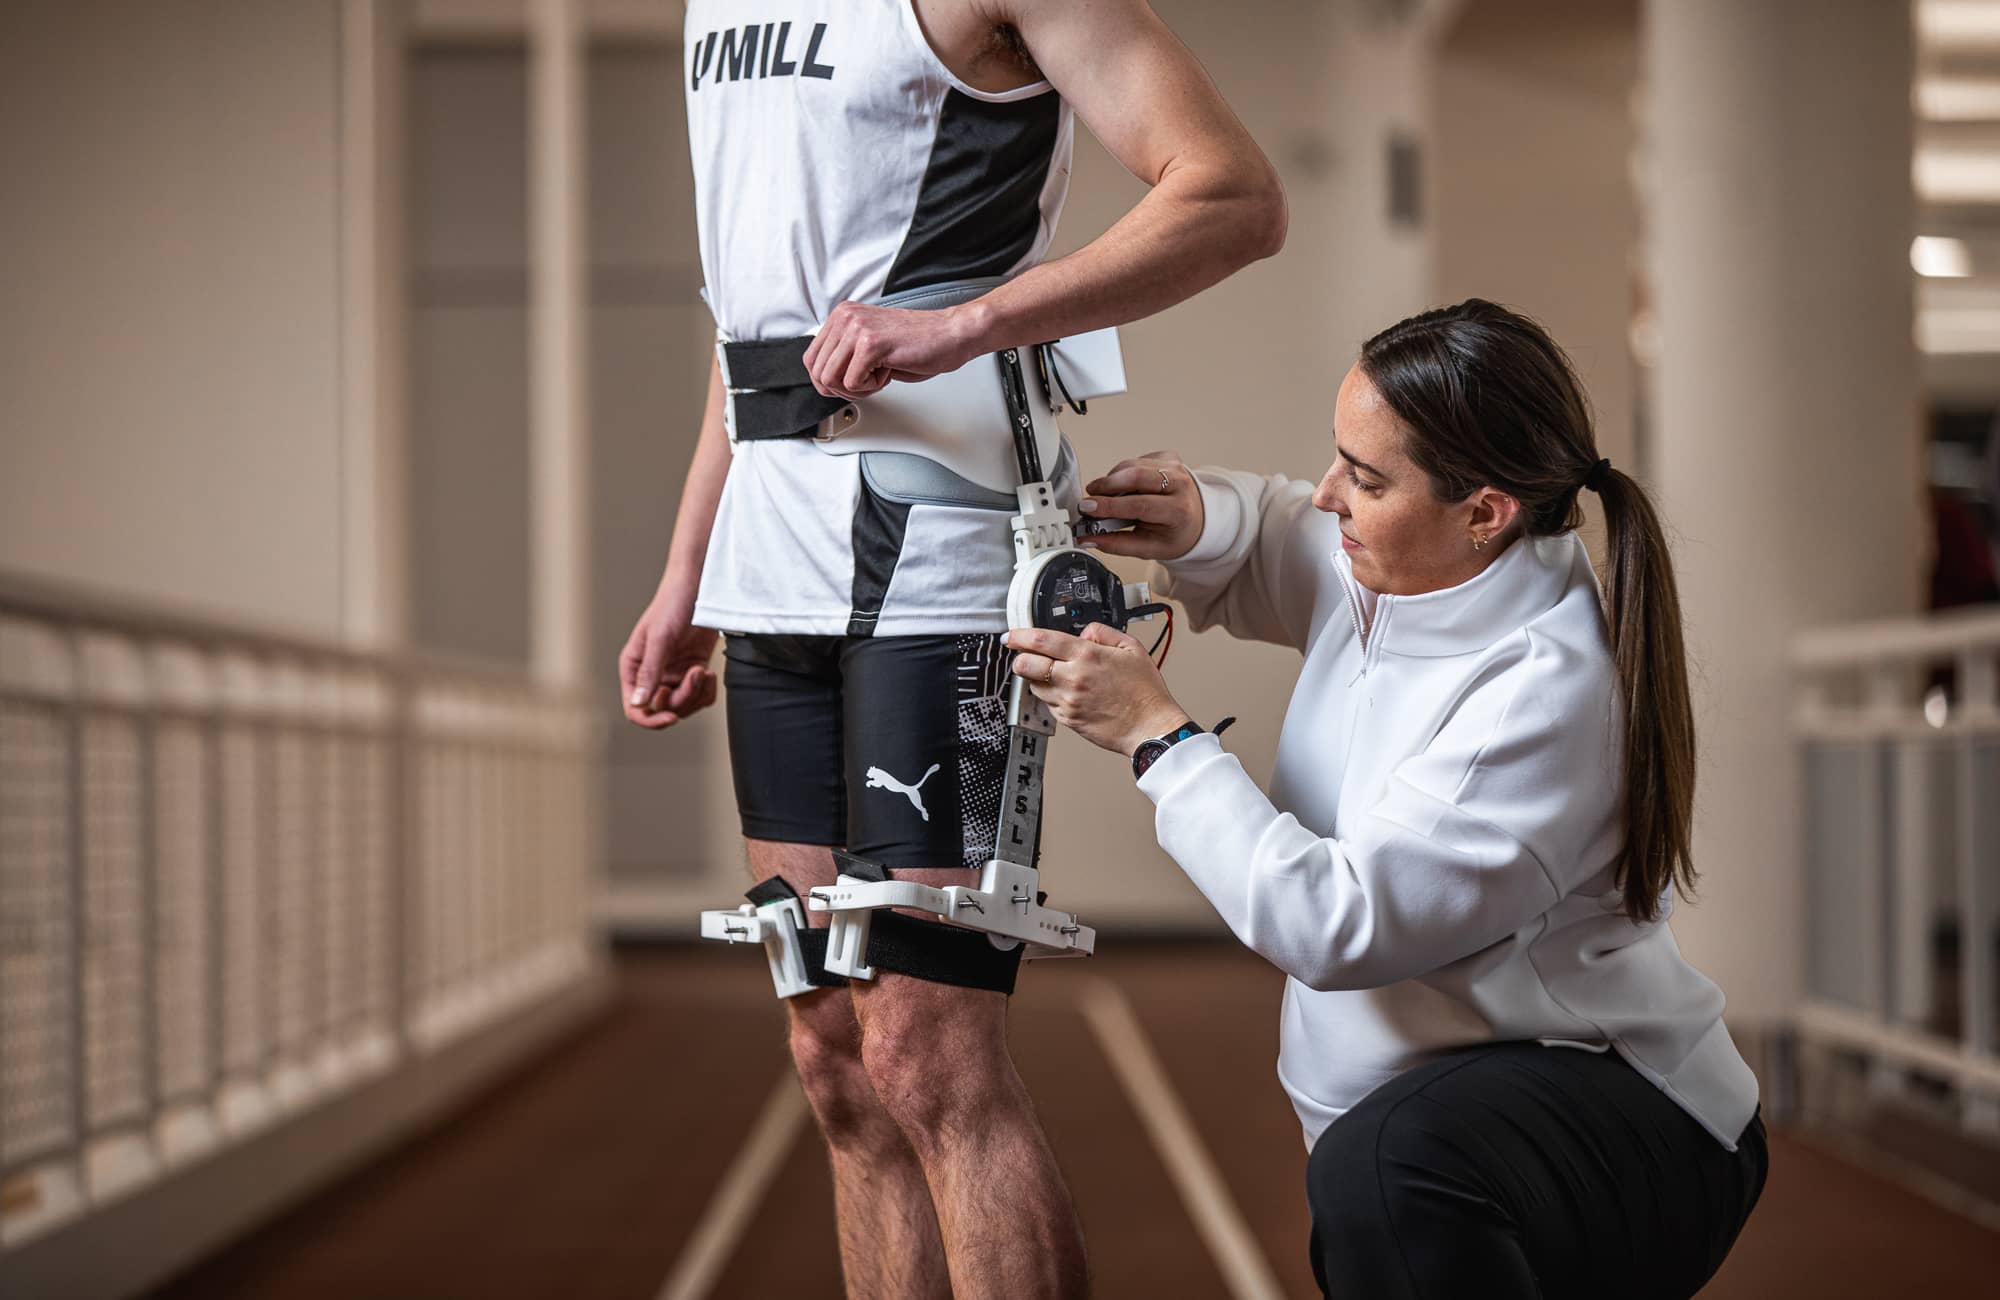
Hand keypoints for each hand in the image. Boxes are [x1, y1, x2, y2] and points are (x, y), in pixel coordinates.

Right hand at [618, 589, 718, 729]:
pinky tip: (710, 672)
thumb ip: (649, 672)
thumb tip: (639, 703)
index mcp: (634, 668)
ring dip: (697, 693)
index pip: (635, 708)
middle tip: (695, 674)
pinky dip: (707, 690)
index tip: (671, 717)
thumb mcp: (660, 639)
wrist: (700, 588)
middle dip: (683, 698)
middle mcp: (652, 674)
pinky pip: (699, 696)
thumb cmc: (673, 605)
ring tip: (702, 670)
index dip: (651, 719)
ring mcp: (673, 674)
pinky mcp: (693, 670)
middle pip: (664, 709)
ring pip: (684, 705)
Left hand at [802, 300, 985, 399]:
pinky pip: (852, 383)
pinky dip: (870, 388)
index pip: (811, 358)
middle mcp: (845, 317)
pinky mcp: (871, 344)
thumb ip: (844, 355)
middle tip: (868, 382)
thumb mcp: (869, 345)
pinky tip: (887, 373)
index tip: (851, 382)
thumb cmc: (918, 343)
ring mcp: (857, 329)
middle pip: (817, 372)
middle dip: (842, 388)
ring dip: (856, 389)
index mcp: (842, 315)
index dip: (829, 381)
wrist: (950, 335)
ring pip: (830, 379)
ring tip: (878, 377)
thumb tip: (824, 379)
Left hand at [1006, 623, 1189, 756]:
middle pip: (1025, 665)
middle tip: (1024, 655)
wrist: (1150, 727)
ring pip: (1034, 686)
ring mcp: (1068, 701)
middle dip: (1019, 658)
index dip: (1019, 636)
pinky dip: (1052, 695)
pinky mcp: (1068, 719)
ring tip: (1056, 674)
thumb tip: (1084, 632)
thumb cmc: (1145, 692)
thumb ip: (1103, 632)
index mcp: (1087, 656)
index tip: (1012, 635)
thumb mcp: (1132, 648)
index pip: (1040, 641)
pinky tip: (1069, 691)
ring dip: (1037, 677)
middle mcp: (1073, 678)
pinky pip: (1048, 704)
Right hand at [1079, 452, 1203, 560]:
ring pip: (1132, 465)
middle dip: (1106, 486)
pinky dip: (1123, 473)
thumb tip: (1088, 539)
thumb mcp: (1150, 548)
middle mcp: (1181, 484)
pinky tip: (1125, 487)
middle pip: (1135, 476)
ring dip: (1111, 480)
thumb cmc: (1175, 533)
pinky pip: (1136, 461)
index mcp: (1180, 511)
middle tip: (1090, 499)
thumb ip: (1117, 544)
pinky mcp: (1168, 457)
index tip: (1088, 507)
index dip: (1110, 505)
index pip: (1140, 505)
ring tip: (1104, 496)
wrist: (1197, 518)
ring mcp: (1175, 467)